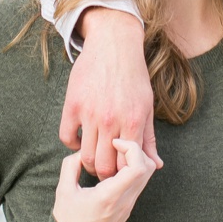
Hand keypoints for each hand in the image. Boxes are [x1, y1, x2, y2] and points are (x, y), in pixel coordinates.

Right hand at [51, 140, 156, 221]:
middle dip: (136, 150)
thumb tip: (81, 152)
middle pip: (148, 167)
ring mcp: (129, 205)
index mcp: (110, 196)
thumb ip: (71, 167)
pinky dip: (132, 170)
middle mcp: (125, 200)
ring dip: (135, 160)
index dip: (130, 148)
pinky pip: (139, 183)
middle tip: (116, 146)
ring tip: (114, 156)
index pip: (138, 167)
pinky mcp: (128, 208)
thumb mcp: (63, 192)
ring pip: (146, 175)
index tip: (113, 143)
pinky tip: (114, 168)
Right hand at [59, 8, 157, 178]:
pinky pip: (67, 137)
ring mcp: (90, 113)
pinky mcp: (72, 105)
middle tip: (104, 172)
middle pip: (103, 166)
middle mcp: (111, 120)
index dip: (123, 175)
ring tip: (93, 159)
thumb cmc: (134, 78)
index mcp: (133, 121)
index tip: (121, 175)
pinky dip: (73, 145)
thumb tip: (155, 165)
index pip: (127, 165)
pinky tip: (81, 141)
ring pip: (85, 156)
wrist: (114, 46)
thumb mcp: (146, 107)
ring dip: (88, 163)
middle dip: (104, 175)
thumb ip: (149, 139)